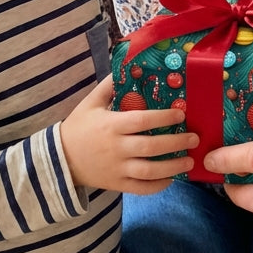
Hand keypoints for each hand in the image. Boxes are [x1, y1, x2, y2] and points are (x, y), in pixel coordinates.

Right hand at [60, 75, 197, 193]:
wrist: (59, 160)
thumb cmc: (78, 127)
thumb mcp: (90, 103)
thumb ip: (109, 85)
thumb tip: (128, 64)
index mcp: (112, 125)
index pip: (141, 120)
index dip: (163, 117)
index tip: (181, 114)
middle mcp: (117, 148)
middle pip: (150, 146)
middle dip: (176, 143)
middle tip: (194, 138)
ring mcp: (117, 169)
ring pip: (149, 171)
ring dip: (172, 167)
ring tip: (190, 162)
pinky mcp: (117, 185)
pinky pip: (140, 188)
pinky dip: (157, 186)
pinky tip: (171, 178)